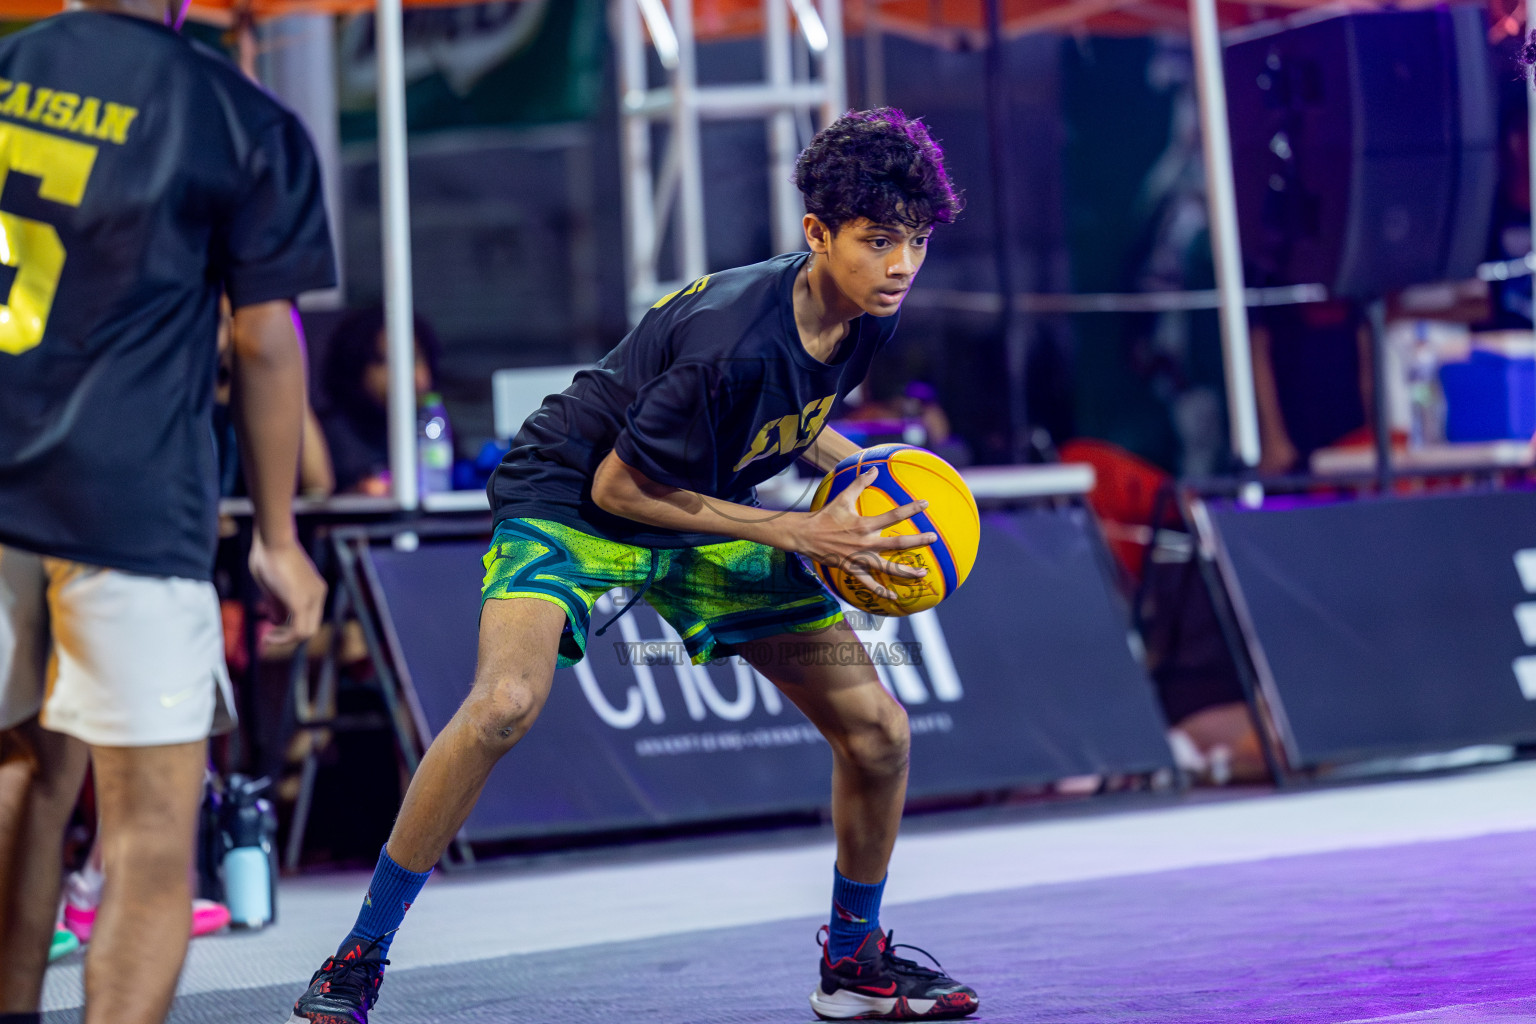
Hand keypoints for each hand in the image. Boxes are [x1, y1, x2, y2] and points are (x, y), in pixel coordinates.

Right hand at [248, 534, 325, 646]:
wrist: (272, 538)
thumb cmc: (269, 555)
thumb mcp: (274, 585)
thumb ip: (277, 604)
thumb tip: (278, 622)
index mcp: (315, 589)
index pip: (309, 618)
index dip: (291, 628)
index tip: (272, 628)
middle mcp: (318, 594)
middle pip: (310, 627)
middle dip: (289, 636)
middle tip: (269, 637)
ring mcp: (313, 598)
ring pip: (306, 632)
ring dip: (286, 640)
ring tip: (268, 638)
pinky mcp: (301, 601)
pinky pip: (298, 630)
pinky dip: (284, 639)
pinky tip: (268, 637)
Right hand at [791, 468, 935, 601]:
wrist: (805, 536)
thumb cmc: (825, 516)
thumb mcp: (842, 497)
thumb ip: (859, 483)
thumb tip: (873, 469)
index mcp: (865, 525)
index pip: (893, 515)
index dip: (911, 509)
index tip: (925, 504)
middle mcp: (865, 543)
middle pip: (897, 543)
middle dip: (917, 541)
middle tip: (933, 538)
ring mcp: (859, 558)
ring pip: (887, 568)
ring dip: (906, 572)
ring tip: (923, 574)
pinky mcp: (852, 569)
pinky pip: (869, 583)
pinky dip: (881, 591)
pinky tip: (893, 597)